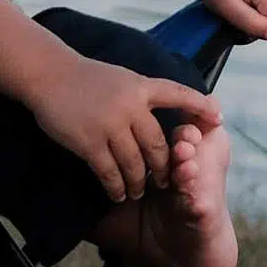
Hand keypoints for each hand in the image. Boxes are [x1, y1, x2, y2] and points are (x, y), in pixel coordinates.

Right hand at [24, 57, 221, 201]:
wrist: (47, 74)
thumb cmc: (83, 78)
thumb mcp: (120, 78)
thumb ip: (141, 94)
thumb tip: (165, 108)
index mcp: (140, 86)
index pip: (178, 94)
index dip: (200, 107)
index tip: (218, 120)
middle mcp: (130, 105)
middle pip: (158, 145)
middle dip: (163, 167)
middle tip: (164, 181)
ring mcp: (110, 124)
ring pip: (135, 163)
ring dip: (139, 182)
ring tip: (138, 190)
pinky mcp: (90, 141)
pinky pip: (110, 172)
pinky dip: (116, 186)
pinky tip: (117, 192)